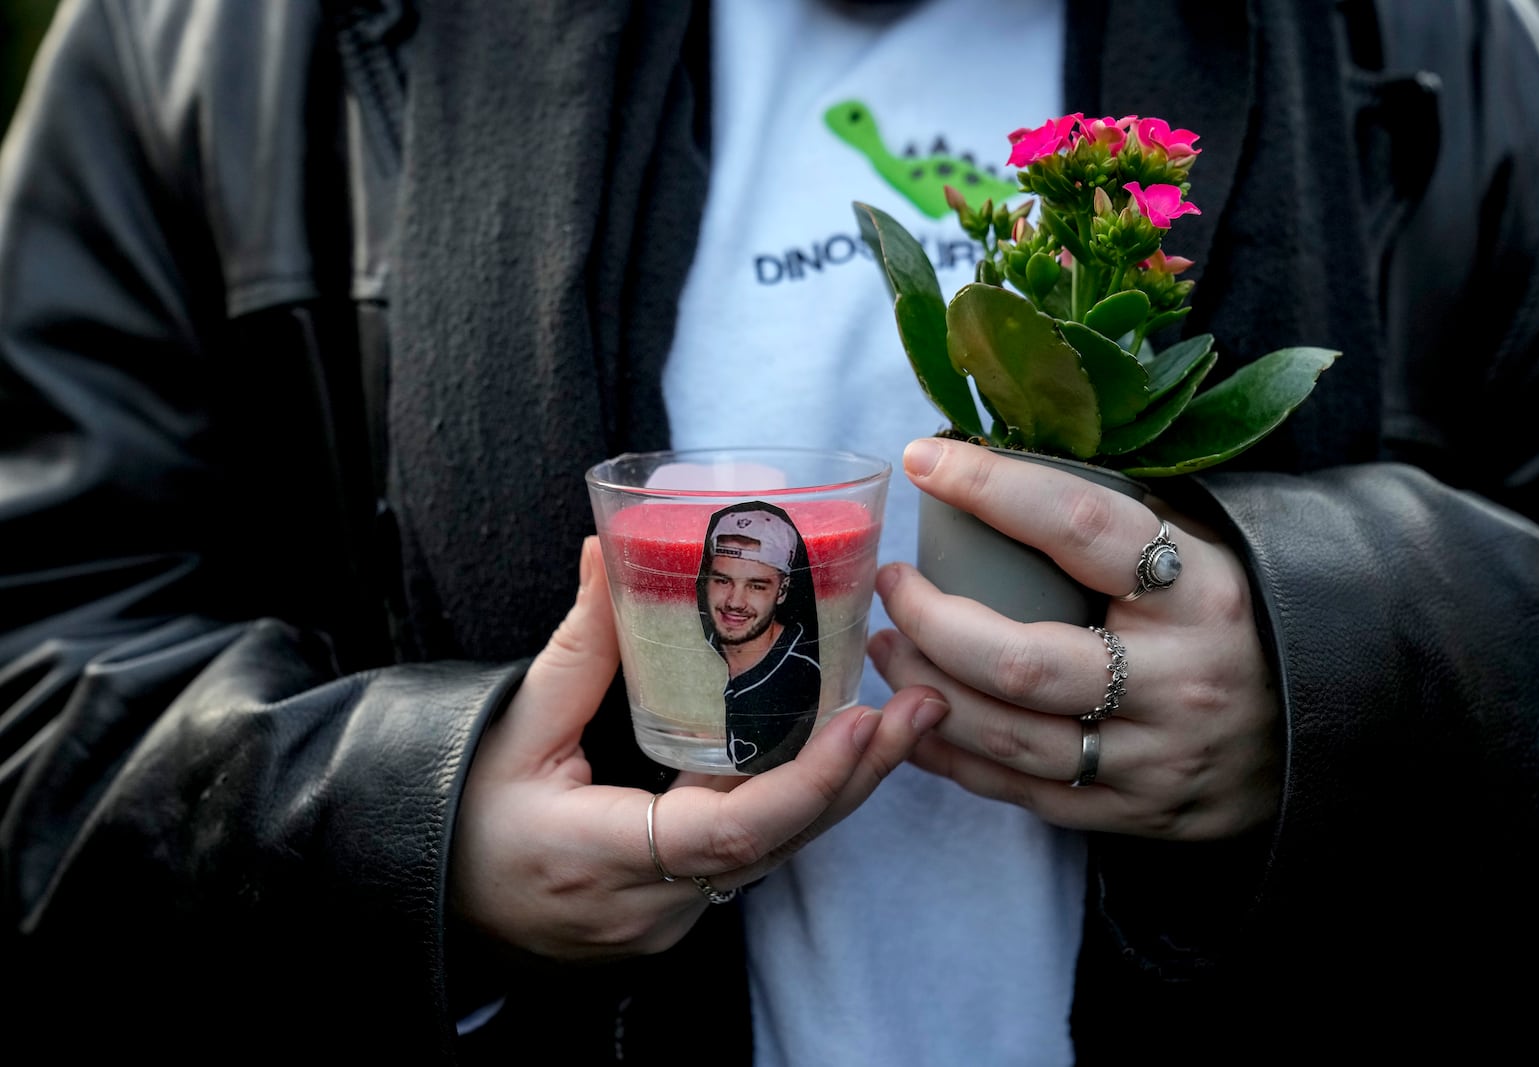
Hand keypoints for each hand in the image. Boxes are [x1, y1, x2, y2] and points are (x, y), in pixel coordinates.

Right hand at [449, 536, 947, 960]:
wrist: (440, 897)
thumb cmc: (463, 813)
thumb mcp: (515, 727)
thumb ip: (578, 646)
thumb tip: (607, 550)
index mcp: (597, 856)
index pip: (726, 834)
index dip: (804, 781)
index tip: (860, 721)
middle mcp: (649, 903)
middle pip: (778, 844)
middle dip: (857, 774)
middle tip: (922, 704)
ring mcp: (671, 915)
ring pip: (776, 852)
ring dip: (841, 785)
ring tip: (905, 716)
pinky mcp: (682, 906)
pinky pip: (755, 855)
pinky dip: (800, 800)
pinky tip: (842, 748)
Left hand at [870, 438, 1280, 840]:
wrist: (1325, 729)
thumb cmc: (1234, 618)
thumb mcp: (1202, 552)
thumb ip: (1117, 520)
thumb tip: (994, 464)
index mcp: (1203, 591)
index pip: (1081, 526)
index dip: (994, 488)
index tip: (925, 462)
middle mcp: (1182, 680)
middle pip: (1024, 662)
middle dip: (933, 622)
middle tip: (893, 585)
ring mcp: (1160, 759)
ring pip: (1011, 738)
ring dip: (925, 692)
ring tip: (887, 648)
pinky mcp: (1139, 815)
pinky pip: (1022, 793)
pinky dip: (952, 755)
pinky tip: (914, 716)